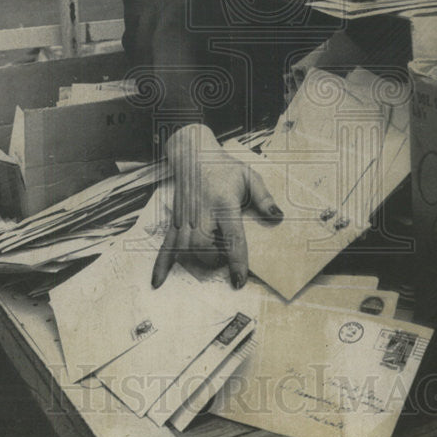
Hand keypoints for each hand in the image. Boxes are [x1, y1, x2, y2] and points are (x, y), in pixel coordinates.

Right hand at [152, 124, 282, 288]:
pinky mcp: (175, 221)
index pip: (231, 237)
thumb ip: (264, 197)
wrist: (193, 154)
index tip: (238, 280)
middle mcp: (201, 213)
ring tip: (211, 256)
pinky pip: (166, 245)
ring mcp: (185, 219)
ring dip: (197, 261)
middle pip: (203, 248)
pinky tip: (157, 282)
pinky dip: (161, 265)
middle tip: (226, 257)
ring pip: (185, 250)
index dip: (236, 261)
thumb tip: (278, 217)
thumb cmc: (224, 167)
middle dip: (215, 260)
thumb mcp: (249, 176)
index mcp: (223, 204)